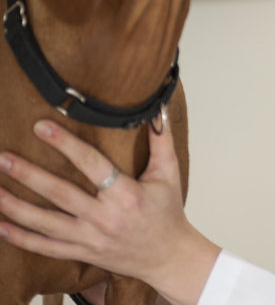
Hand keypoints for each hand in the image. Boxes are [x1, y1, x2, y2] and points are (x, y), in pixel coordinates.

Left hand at [0, 116, 220, 304]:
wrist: (169, 256)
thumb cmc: (168, 212)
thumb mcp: (169, 173)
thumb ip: (161, 139)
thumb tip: (157, 107)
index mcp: (126, 195)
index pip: (92, 164)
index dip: (65, 144)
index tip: (41, 127)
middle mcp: (105, 218)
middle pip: (61, 194)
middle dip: (29, 174)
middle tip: (3, 157)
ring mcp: (91, 238)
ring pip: (46, 223)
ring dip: (16, 206)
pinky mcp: (83, 252)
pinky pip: (46, 247)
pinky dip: (21, 238)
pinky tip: (1, 225)